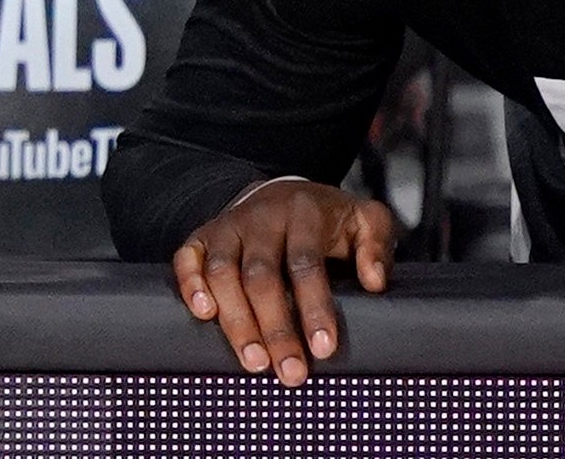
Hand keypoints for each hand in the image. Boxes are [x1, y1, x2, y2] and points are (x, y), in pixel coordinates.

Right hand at [172, 180, 395, 386]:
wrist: (282, 192)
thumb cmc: (327, 219)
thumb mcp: (365, 219)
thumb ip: (377, 244)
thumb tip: (375, 282)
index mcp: (305, 213)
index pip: (306, 263)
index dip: (314, 307)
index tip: (324, 348)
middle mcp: (263, 217)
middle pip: (262, 275)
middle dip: (275, 328)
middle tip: (290, 372)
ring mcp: (229, 226)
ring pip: (223, 272)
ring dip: (236, 321)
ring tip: (254, 362)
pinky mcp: (203, 236)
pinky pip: (187, 258)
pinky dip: (191, 285)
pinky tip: (204, 315)